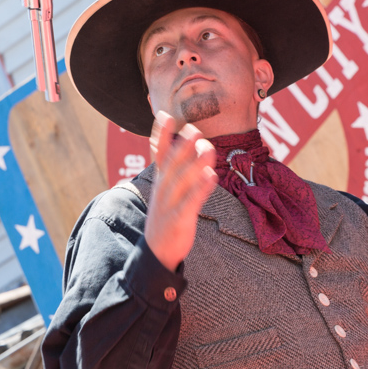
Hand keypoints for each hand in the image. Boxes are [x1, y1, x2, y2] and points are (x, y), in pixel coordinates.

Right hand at [144, 111, 216, 269]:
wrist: (156, 252)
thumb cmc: (167, 217)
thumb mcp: (168, 192)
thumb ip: (178, 171)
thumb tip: (194, 149)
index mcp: (161, 181)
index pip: (159, 154)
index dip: (161, 135)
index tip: (166, 116)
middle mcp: (163, 189)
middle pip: (173, 164)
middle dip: (183, 146)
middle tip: (194, 129)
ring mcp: (170, 204)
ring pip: (182, 181)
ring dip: (195, 164)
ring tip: (208, 148)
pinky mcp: (179, 219)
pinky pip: (190, 202)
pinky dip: (200, 189)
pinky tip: (211, 177)